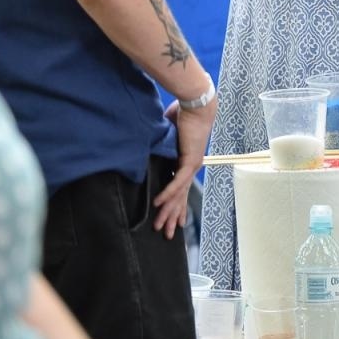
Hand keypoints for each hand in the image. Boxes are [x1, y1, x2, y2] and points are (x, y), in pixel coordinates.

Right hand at [154, 95, 214, 237]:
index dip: (173, 205)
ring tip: (160, 226)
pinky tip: (159, 204)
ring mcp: (191, 165)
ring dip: (168, 211)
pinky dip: (168, 193)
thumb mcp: (164, 133)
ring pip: (179, 194)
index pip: (179, 189)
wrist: (196, 104)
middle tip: (165, 234)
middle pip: (180, 197)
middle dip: (171, 217)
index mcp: (184, 162)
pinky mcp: (190, 160)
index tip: (170, 220)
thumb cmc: (182, 114)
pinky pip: (177, 181)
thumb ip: (155, 144)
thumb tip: (141, 146)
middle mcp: (190, 167)